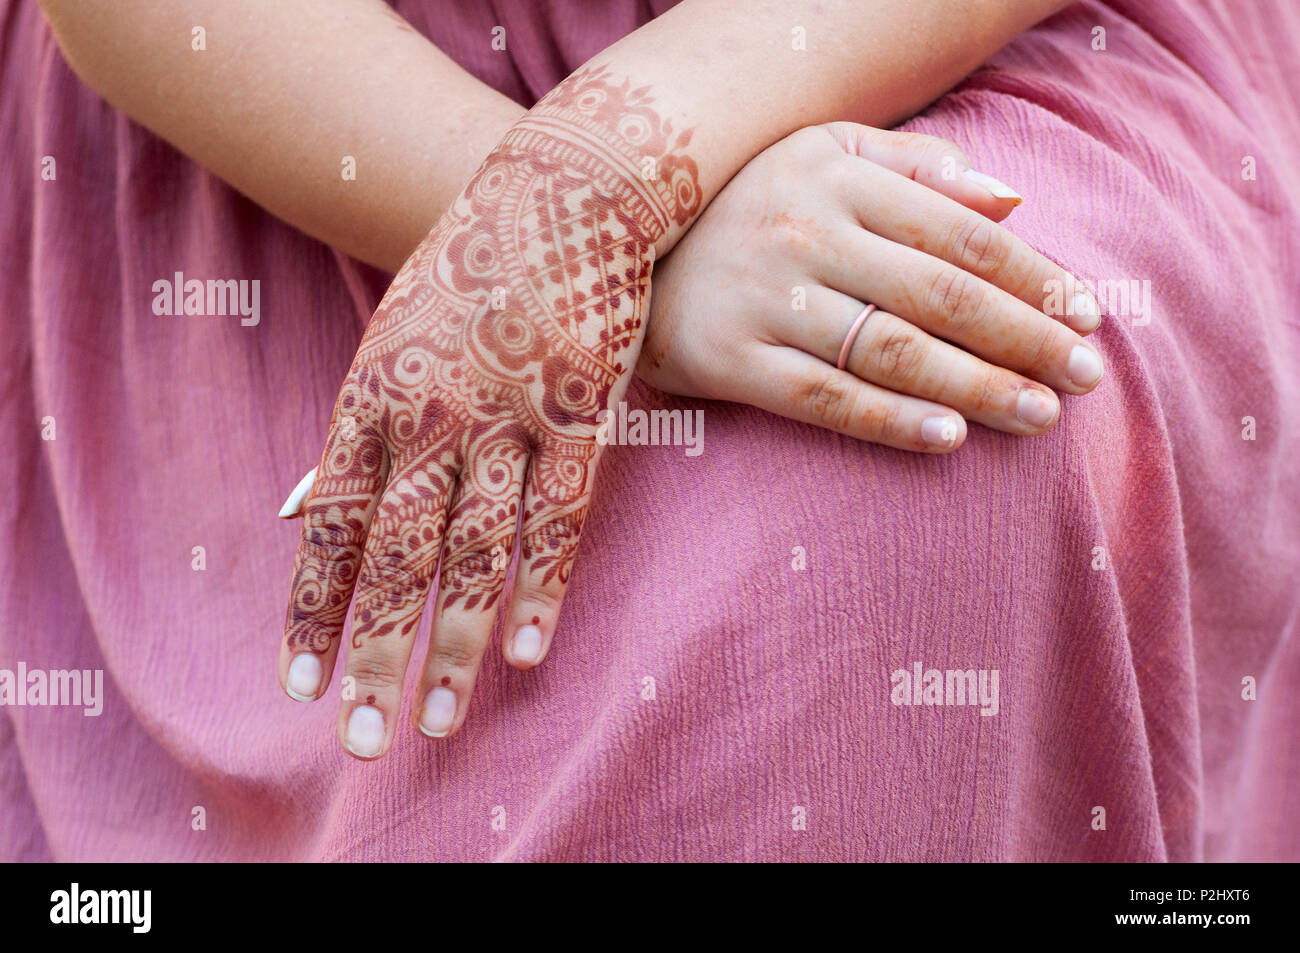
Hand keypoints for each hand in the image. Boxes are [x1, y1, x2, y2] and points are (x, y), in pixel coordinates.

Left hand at [277, 65, 699, 757]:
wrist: (560, 193)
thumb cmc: (466, 274)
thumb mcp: (384, 343)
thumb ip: (348, 434)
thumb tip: (294, 506)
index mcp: (373, 401)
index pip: (333, 527)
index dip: (314, 609)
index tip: (300, 685)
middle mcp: (433, 416)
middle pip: (398, 557)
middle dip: (377, 655)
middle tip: (366, 741)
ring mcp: (509, 416)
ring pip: (476, 551)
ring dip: (455, 646)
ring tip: (442, 723)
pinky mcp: (580, 413)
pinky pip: (560, 516)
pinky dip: (543, 587)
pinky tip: (526, 653)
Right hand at [638, 122, 1103, 450]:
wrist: (611, 248)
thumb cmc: (745, 205)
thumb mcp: (822, 155)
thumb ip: (917, 168)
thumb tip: (1015, 196)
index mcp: (836, 176)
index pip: (959, 230)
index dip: (1033, 275)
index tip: (1089, 314)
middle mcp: (804, 233)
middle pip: (939, 293)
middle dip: (1024, 338)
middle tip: (1087, 377)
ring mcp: (764, 299)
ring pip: (891, 349)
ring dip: (976, 387)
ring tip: (1039, 416)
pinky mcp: (729, 359)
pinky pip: (823, 397)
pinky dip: (890, 421)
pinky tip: (949, 440)